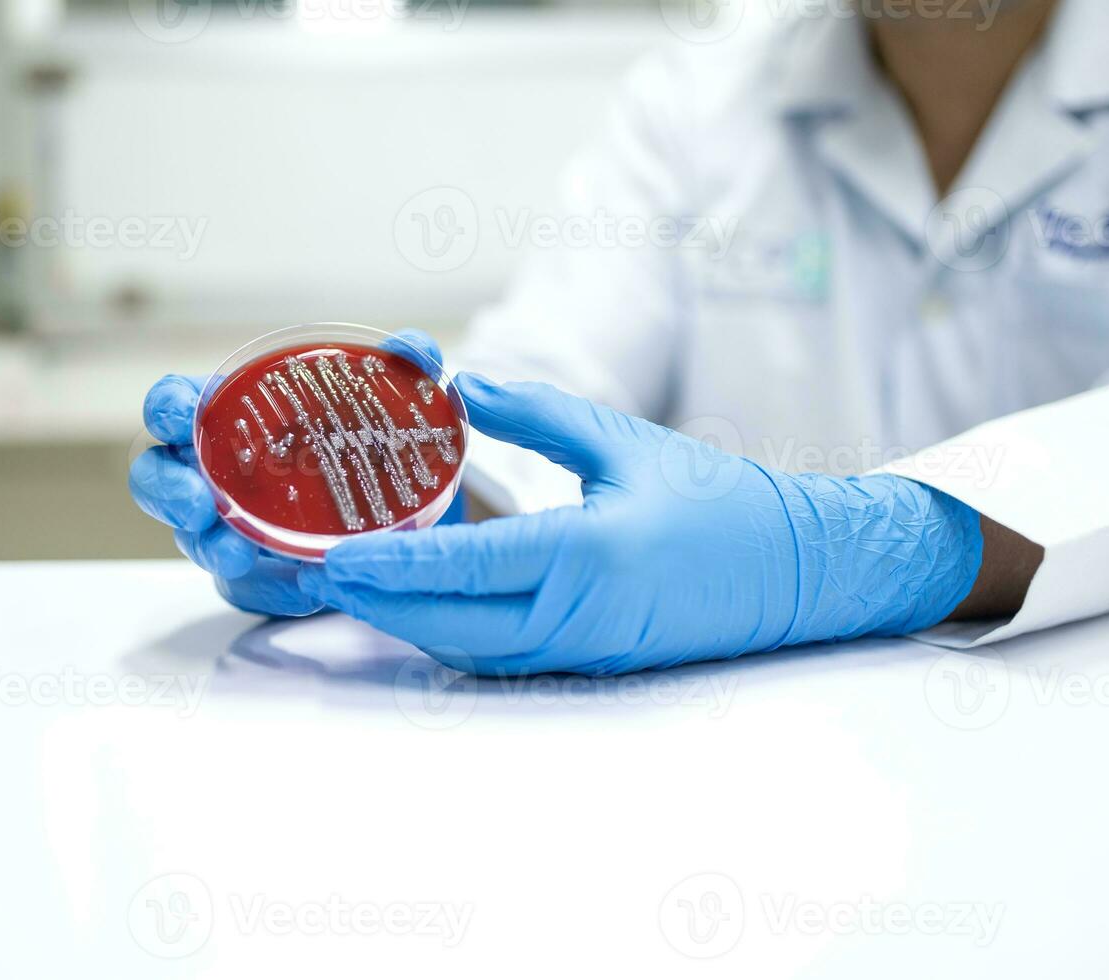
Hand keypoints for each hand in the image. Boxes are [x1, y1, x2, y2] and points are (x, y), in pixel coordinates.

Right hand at [128, 328, 452, 616]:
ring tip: (240, 554)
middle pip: (156, 477)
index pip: (176, 403)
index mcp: (233, 415)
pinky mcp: (255, 576)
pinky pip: (246, 589)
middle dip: (166, 489)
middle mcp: (217, 471)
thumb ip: (405, 363)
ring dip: (211, 546)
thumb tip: (413, 348)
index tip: (179, 414)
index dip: (167, 406)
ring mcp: (228, 525)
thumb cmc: (371, 440)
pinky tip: (302, 587)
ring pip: (193, 539)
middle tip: (197, 502)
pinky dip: (270, 589)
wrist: (405, 506)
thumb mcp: (394, 398)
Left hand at [297, 375, 984, 674]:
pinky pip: (499, 657)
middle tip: (313, 572)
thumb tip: (464, 388)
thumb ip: (539, 415)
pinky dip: (448, 634)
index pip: (466, 567)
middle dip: (376, 603)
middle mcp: (577, 616)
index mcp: (588, 556)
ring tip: (351, 585)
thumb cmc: (720, 502)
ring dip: (405, 621)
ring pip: (468, 648)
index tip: (332, 554)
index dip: (392, 564)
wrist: (795, 574)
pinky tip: (417, 605)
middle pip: (449, 623)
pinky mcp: (588, 663)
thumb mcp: (627, 443)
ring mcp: (581, 650)